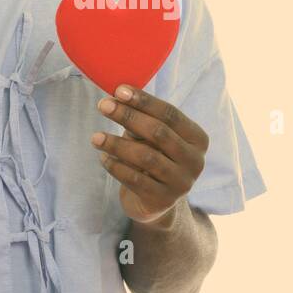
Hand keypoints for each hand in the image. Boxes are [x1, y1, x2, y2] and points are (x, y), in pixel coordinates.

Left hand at [90, 84, 208, 223]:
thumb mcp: (154, 137)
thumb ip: (143, 118)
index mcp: (197, 139)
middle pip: (159, 132)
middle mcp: (194, 161)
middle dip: (128, 116)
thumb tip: (117, 97)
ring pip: (145, 157)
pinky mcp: (163, 200)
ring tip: (95, 137)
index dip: (144, 101)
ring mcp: (181, 183)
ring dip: (117, 144)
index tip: (119, 90)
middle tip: (103, 105)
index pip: (170, 114)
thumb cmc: (154, 158)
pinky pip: (135, 179)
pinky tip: (103, 157)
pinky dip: (116, 166)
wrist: (157, 202)